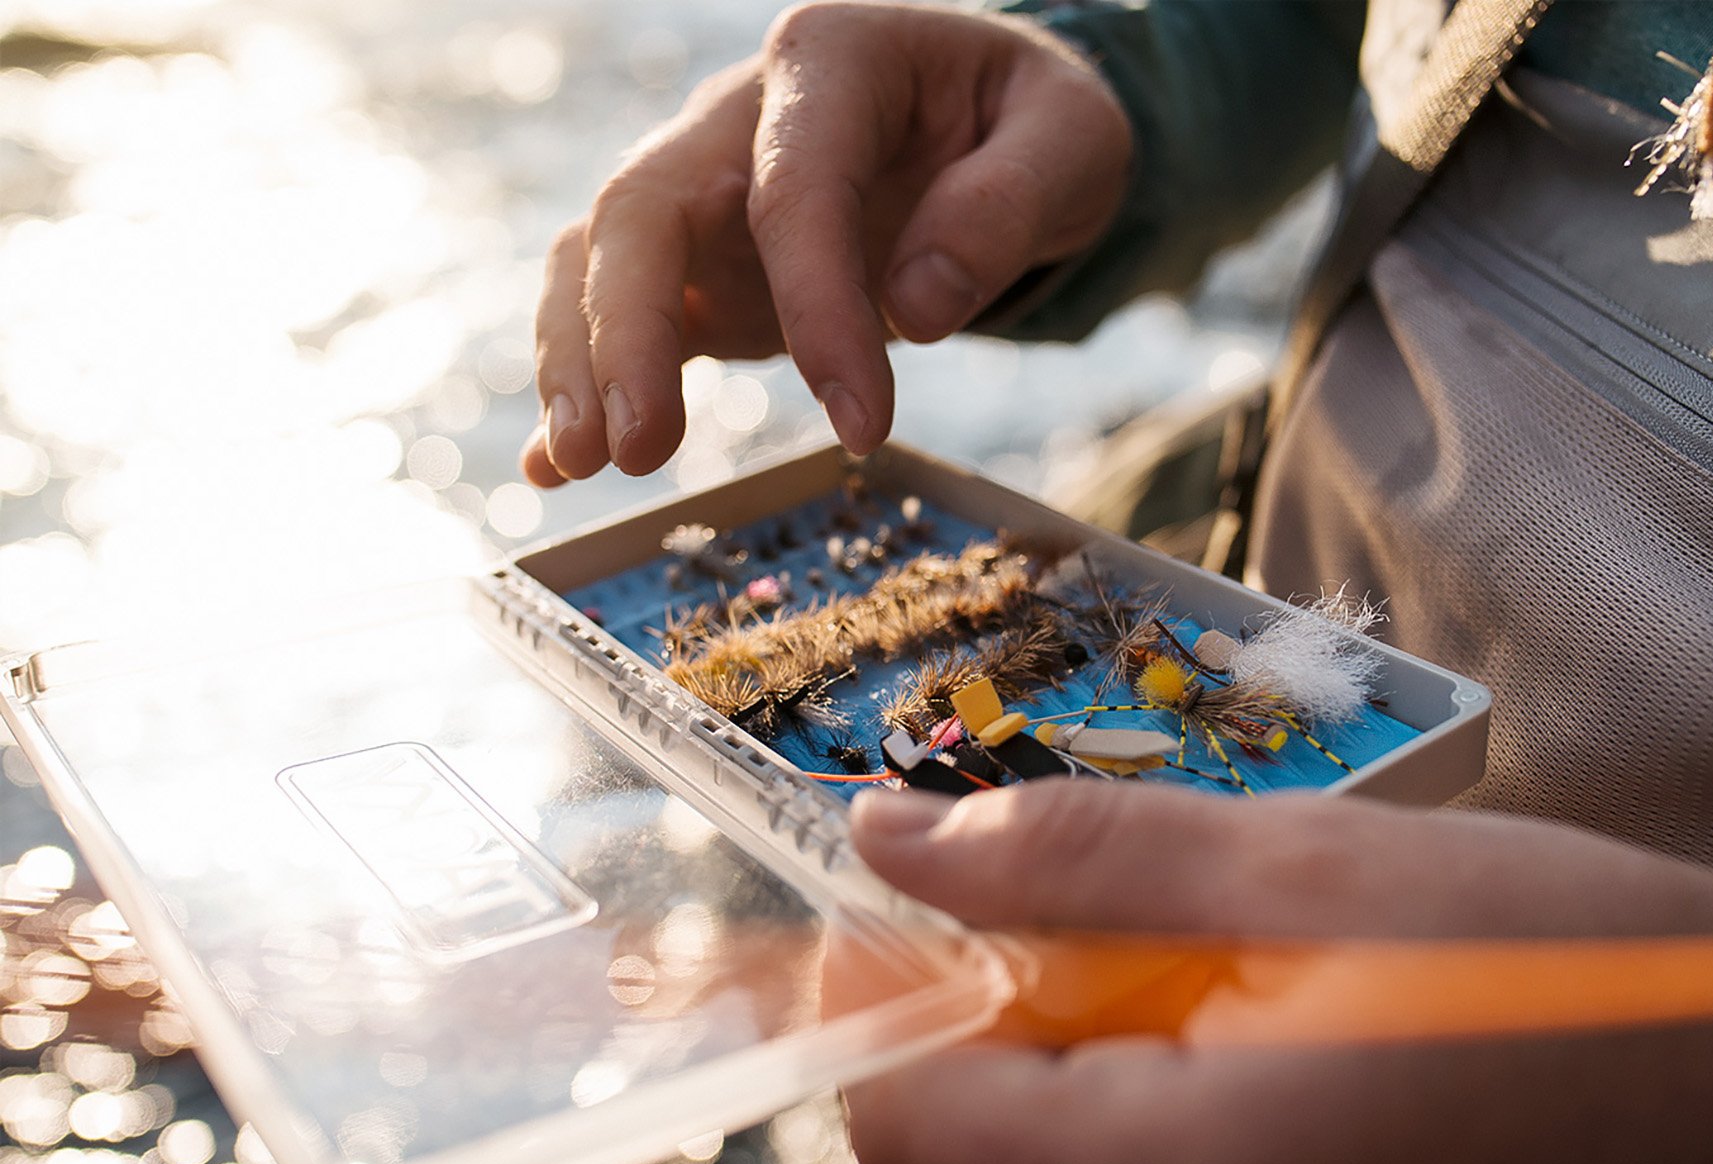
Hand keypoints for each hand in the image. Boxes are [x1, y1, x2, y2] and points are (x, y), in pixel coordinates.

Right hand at [523, 1, 1131, 484]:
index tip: (860, 422)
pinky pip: (616, 309)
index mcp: (830, 60)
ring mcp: (707, 191)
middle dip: (625, 328)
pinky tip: (558, 468)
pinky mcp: (699, 263)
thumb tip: (917, 309)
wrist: (994, 121)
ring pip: (600, 254)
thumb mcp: (1069, 138)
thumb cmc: (1029, 124)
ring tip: (583, 466)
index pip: (797, 187)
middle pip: (643, 207)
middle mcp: (739, 116)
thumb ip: (1007, 206)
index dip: (817, 306)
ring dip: (580, 360)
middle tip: (638, 449)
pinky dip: (584, 380)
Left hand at [844, 782, 1712, 1163]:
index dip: (885, 994)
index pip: (900, 1119)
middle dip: (1010, 1026)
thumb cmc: (1577, 975)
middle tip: (1135, 926)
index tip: (911, 903)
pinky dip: (1169, 1129)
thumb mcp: (1308, 865)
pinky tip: (1284, 1056)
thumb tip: (891, 836)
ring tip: (1246, 987)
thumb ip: (1072, 856)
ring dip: (1096, 1076)